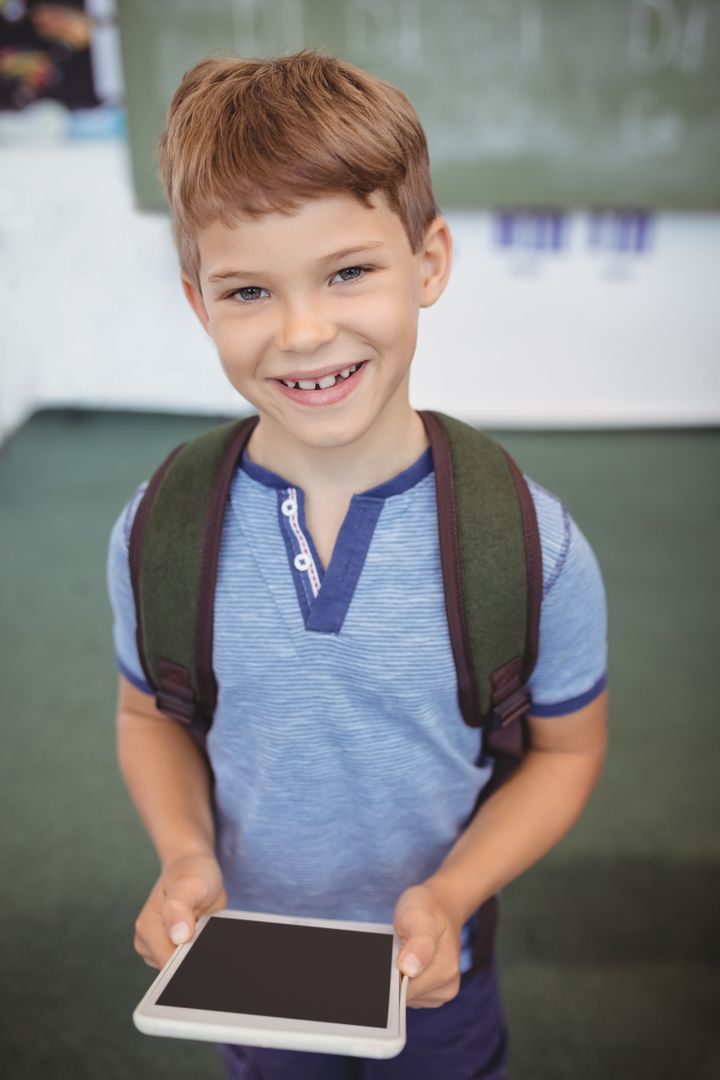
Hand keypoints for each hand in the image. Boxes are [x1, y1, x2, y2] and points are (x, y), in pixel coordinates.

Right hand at [133, 852, 227, 968]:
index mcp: (148, 927)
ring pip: (180, 967)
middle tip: (205, 928)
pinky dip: (195, 950)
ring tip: (202, 926)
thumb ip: (180, 908)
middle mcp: (146, 941)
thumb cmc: (191, 873)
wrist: (192, 867)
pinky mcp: (167, 949)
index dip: (189, 959)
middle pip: (174, 968)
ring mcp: (156, 948)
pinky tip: (200, 932)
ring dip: (195, 951)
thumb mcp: (190, 883)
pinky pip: (184, 961)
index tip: (203, 943)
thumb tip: (179, 936)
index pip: (168, 963)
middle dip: (193, 954)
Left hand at [392, 880, 464, 1007]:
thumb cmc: (427, 909)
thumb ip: (418, 943)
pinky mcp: (433, 994)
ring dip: (399, 978)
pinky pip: (410, 996)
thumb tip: (410, 968)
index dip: (391, 976)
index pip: (405, 991)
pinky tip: (406, 962)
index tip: (389, 956)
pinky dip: (404, 980)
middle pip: (405, 997)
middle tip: (396, 949)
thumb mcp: (419, 916)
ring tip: (403, 953)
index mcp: (445, 970)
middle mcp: (447, 987)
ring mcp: (441, 993)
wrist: (440, 907)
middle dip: (395, 976)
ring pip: (406, 998)